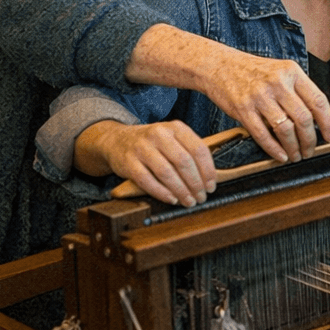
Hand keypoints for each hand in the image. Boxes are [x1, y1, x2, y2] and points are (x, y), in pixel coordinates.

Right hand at [84, 120, 215, 206]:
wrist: (118, 140)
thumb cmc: (153, 144)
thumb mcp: (173, 139)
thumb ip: (190, 152)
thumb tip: (208, 179)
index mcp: (176, 127)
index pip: (198, 149)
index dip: (208, 170)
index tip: (211, 185)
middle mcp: (159, 134)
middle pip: (184, 162)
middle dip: (196, 183)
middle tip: (201, 197)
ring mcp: (142, 148)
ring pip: (166, 172)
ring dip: (181, 190)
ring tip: (189, 201)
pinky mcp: (128, 162)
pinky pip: (147, 181)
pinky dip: (162, 193)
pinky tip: (171, 199)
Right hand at [201, 53, 329, 162]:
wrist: (220, 65)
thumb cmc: (254, 72)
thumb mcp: (281, 72)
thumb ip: (299, 91)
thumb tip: (319, 119)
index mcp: (292, 72)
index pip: (318, 100)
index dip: (328, 123)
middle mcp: (278, 83)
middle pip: (303, 118)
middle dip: (310, 140)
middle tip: (310, 151)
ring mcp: (259, 96)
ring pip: (285, 129)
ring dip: (293, 147)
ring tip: (296, 156)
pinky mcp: (242, 108)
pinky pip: (262, 134)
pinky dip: (274, 149)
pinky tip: (280, 155)